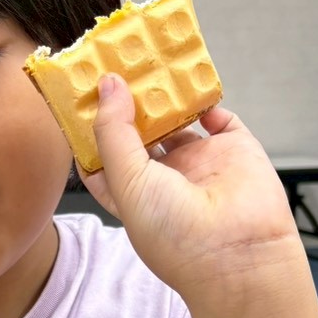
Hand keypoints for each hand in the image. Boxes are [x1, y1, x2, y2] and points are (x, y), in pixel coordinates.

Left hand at [83, 73, 300, 301]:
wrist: (240, 256)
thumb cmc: (175, 235)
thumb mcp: (127, 182)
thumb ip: (113, 133)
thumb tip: (108, 85)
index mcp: (132, 195)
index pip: (103, 159)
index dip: (90, 130)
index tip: (78, 96)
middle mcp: (165, 179)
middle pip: (139, 132)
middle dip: (127, 103)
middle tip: (113, 64)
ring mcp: (200, 163)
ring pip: (177, 119)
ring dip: (163, 94)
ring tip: (146, 61)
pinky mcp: (233, 150)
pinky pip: (218, 116)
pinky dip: (205, 97)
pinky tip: (189, 79)